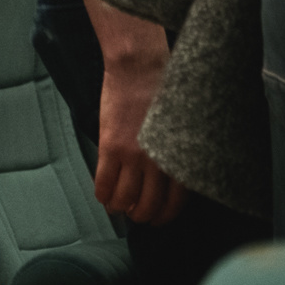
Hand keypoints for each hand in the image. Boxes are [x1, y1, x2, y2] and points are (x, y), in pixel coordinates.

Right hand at [94, 22, 184, 223]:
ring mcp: (133, 155)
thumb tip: (170, 174)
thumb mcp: (182, 125)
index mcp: (179, 156)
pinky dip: (102, 193)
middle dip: (142, 216)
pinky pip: (104, 180)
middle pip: (149, 204)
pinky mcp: (110, 146)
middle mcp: (158, 161)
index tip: (158, 218)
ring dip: (120, 208)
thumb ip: (178, 151)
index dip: (165, 215)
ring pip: (125, 197)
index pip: (175, 201)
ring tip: (118, 208)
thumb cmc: (164, 88)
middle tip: (137, 216)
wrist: (139, 66)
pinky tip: (103, 196)